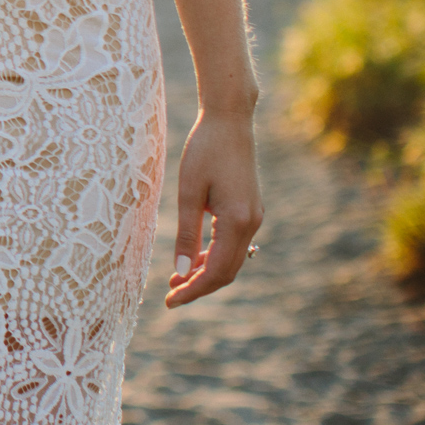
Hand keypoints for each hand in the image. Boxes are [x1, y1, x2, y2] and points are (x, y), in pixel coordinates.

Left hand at [165, 109, 262, 307]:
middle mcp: (251, 223)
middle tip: (170, 297)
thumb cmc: (204, 150)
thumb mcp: (188, 192)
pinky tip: (194, 258)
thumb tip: (181, 271)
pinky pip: (233, 244)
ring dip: (206, 272)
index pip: (217, 271)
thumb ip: (186, 233)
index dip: (194, 291)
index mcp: (237, 221)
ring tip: (177, 280)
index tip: (170, 303)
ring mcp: (254, 217)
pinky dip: (214, 256)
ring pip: (231, 259)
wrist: (229, 121)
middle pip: (228, 271)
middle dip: (199, 287)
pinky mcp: (249, 209)